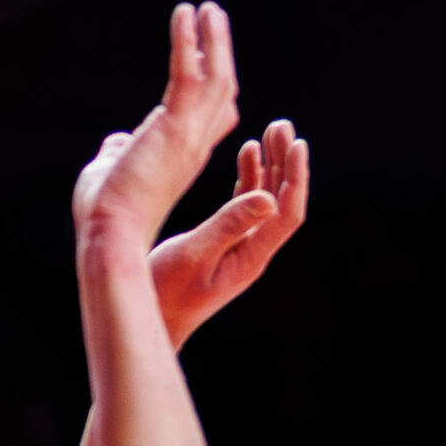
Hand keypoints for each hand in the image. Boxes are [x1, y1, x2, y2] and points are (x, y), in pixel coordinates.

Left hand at [72, 1, 241, 250]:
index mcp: (183, 157)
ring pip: (216, 78)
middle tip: (214, 19)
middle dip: (220, 54)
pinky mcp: (174, 128)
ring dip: (213, 40)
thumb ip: (118, 153)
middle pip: (222, 92)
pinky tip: (185, 13)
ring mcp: (189, 137)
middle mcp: (195, 145)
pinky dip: (188, 41)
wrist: (108, 236)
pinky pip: (189, 74)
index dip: (216, 90)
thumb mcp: (110, 175)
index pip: (213, 119)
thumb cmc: (106, 214)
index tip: (208, 60)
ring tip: (208, 8)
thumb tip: (116, 143)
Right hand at [150, 119, 309, 349]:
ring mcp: (239, 248)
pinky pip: (245, 205)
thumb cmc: (165, 293)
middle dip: (285, 162)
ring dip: (270, 165)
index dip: (296, 177)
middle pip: (281, 201)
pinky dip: (249, 177)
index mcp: (250, 257)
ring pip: (265, 200)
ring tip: (271, 131)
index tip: (297, 143)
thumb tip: (268, 199)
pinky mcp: (223, 244)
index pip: (286, 213)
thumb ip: (228, 225)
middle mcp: (251, 252)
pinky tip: (248, 154)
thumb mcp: (194, 255)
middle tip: (283, 125)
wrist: (149, 319)